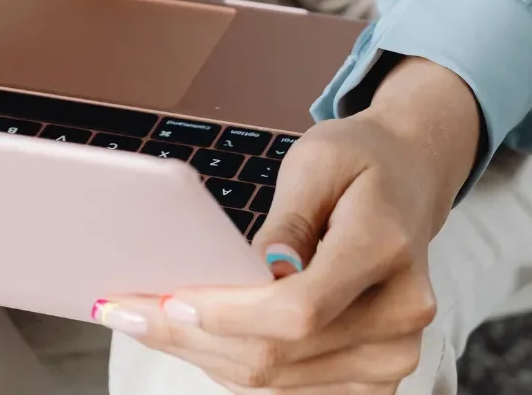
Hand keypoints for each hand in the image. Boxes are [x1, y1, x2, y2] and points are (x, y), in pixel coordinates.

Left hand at [92, 58, 481, 392]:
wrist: (409, 180)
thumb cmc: (359, 161)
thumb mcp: (318, 160)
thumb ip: (287, 219)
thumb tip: (253, 272)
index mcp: (388, 250)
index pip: (300, 308)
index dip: (231, 313)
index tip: (170, 299)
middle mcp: (400, 318)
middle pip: (280, 354)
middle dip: (191, 337)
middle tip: (122, 311)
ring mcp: (392, 358)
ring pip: (277, 382)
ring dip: (204, 355)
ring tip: (143, 321)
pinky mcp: (374, 380)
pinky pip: (290, 388)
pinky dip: (233, 364)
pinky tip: (191, 336)